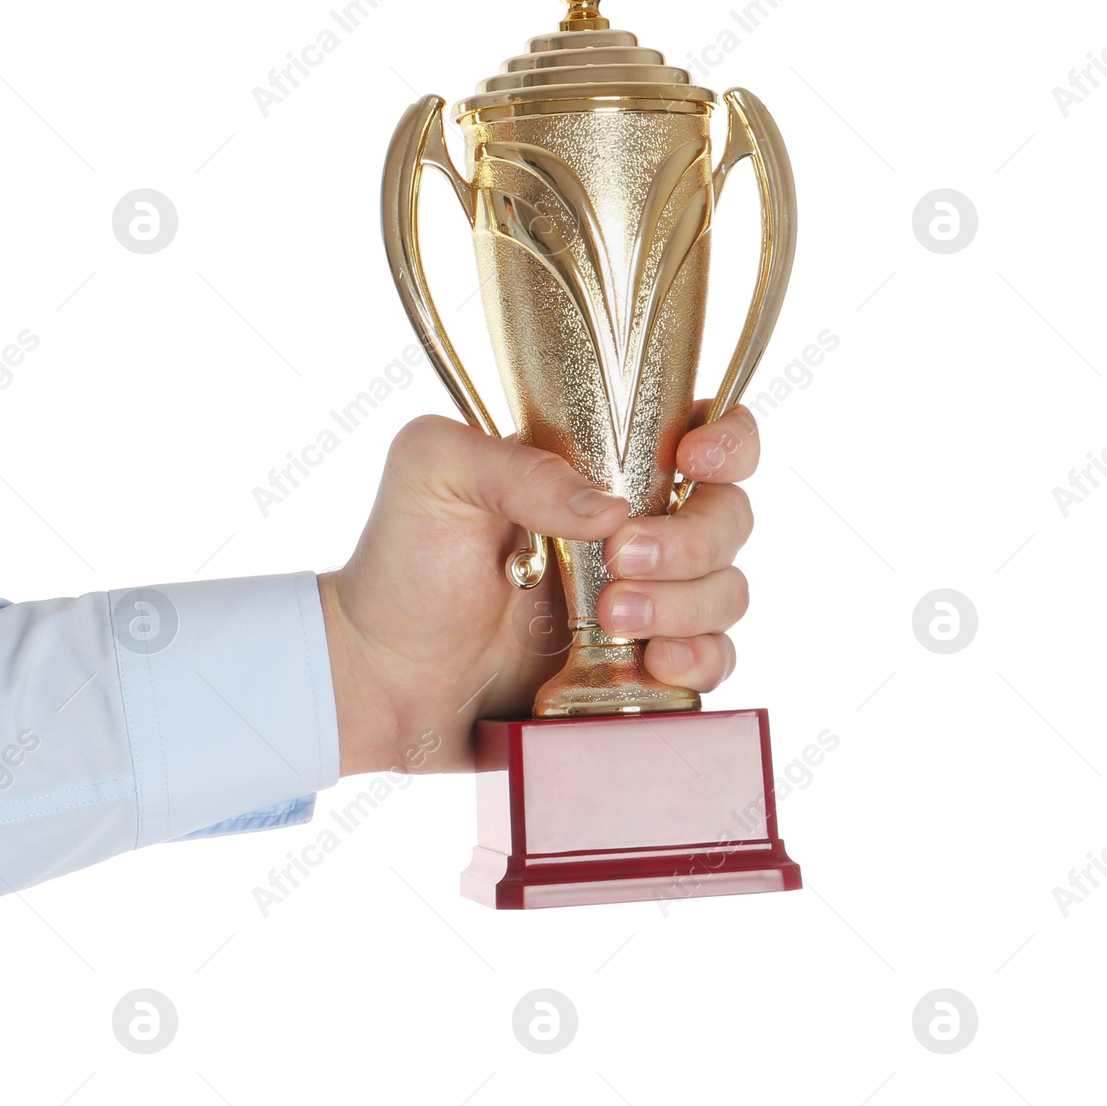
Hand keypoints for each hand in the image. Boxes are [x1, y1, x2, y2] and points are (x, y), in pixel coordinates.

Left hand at [320, 404, 759, 775]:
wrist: (378, 676)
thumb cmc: (401, 562)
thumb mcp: (434, 473)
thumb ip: (514, 464)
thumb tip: (609, 507)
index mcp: (594, 468)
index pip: (696, 429)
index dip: (726, 441)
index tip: (696, 463)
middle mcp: (631, 530)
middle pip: (728, 517)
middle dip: (691, 539)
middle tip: (618, 562)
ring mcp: (643, 603)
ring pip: (727, 591)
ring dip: (686, 603)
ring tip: (612, 619)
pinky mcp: (638, 672)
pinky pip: (712, 664)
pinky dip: (699, 660)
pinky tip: (652, 665)